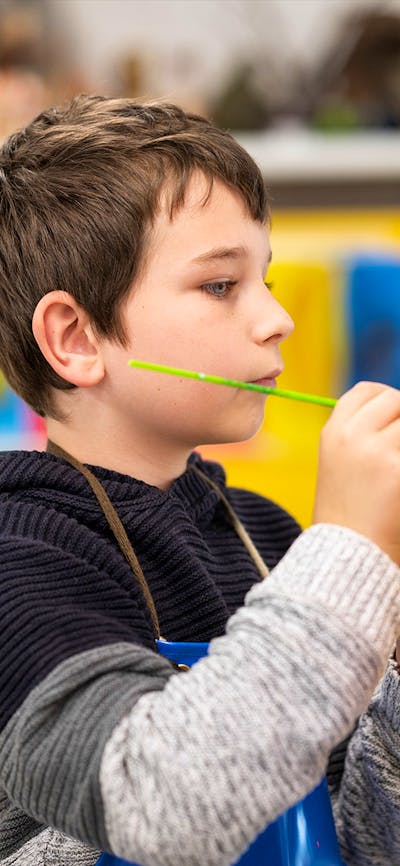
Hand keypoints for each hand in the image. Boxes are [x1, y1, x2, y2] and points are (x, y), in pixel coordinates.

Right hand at [313, 381, 399, 565]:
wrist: (347, 554)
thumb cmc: (348, 512)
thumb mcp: (340, 463)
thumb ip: (363, 433)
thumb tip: (399, 408)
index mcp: (334, 431)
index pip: (369, 391)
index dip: (388, 399)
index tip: (394, 418)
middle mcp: (353, 436)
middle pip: (397, 400)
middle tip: (397, 450)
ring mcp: (379, 452)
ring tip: (395, 469)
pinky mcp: (399, 471)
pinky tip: (398, 489)